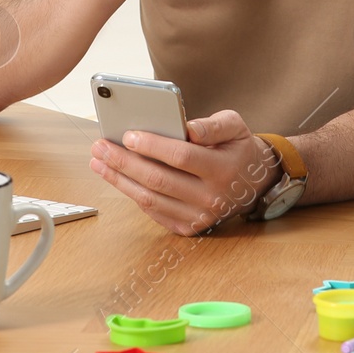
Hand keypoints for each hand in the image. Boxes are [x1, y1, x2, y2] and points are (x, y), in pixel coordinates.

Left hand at [89, 110, 280, 234]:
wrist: (254, 183)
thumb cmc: (237, 149)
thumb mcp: (235, 126)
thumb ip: (212, 125)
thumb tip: (188, 128)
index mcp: (222, 169)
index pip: (181, 157)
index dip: (152, 146)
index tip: (128, 135)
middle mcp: (211, 197)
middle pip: (158, 180)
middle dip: (124, 162)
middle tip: (100, 146)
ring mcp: (199, 216)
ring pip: (151, 199)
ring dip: (120, 180)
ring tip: (99, 162)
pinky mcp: (189, 227)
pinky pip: (154, 212)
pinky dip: (133, 195)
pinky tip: (117, 179)